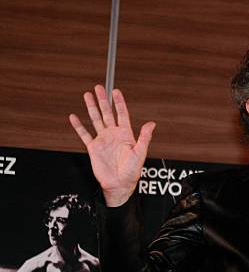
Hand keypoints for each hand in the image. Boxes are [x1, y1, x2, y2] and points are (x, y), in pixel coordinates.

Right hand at [69, 85, 155, 205]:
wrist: (119, 184)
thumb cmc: (132, 171)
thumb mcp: (140, 152)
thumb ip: (144, 137)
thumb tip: (152, 124)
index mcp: (126, 134)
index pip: (122, 114)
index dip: (119, 102)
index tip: (116, 91)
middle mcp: (114, 134)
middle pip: (107, 113)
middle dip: (103, 100)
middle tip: (99, 87)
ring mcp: (103, 140)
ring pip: (96, 119)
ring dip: (91, 107)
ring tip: (87, 95)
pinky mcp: (93, 148)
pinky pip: (84, 134)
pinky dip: (79, 126)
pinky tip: (74, 117)